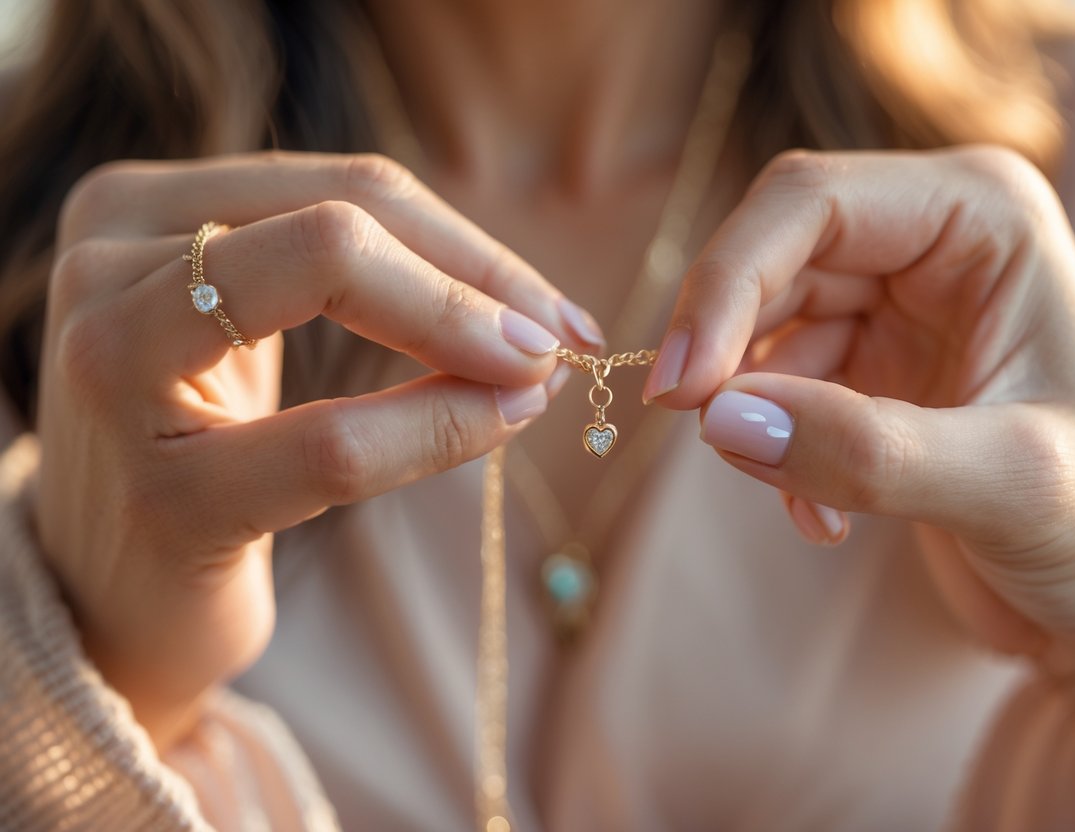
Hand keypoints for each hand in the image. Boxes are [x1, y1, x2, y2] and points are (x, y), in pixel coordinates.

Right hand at [36, 152, 599, 748]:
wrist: (113, 592)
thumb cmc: (208, 451)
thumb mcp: (264, 338)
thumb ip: (368, 290)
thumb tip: (531, 307)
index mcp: (140, 210)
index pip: (344, 189)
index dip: (470, 245)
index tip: (556, 308)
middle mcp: (105, 262)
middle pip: (339, 221)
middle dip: (475, 281)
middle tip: (561, 341)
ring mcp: (111, 368)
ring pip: (329, 289)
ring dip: (463, 336)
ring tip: (536, 381)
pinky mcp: (159, 493)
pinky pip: (332, 442)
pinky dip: (435, 428)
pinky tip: (496, 425)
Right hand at [646, 147, 1074, 821]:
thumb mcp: (1011, 487)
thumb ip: (866, 450)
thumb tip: (718, 420)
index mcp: (983, 218)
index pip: (810, 205)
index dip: (727, 283)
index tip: (681, 387)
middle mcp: (932, 244)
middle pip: (771, 259)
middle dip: (724, 348)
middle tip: (698, 430)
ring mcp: (898, 309)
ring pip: (763, 330)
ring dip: (755, 415)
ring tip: (806, 500)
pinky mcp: (873, 374)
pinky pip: (778, 392)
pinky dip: (778, 453)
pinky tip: (824, 519)